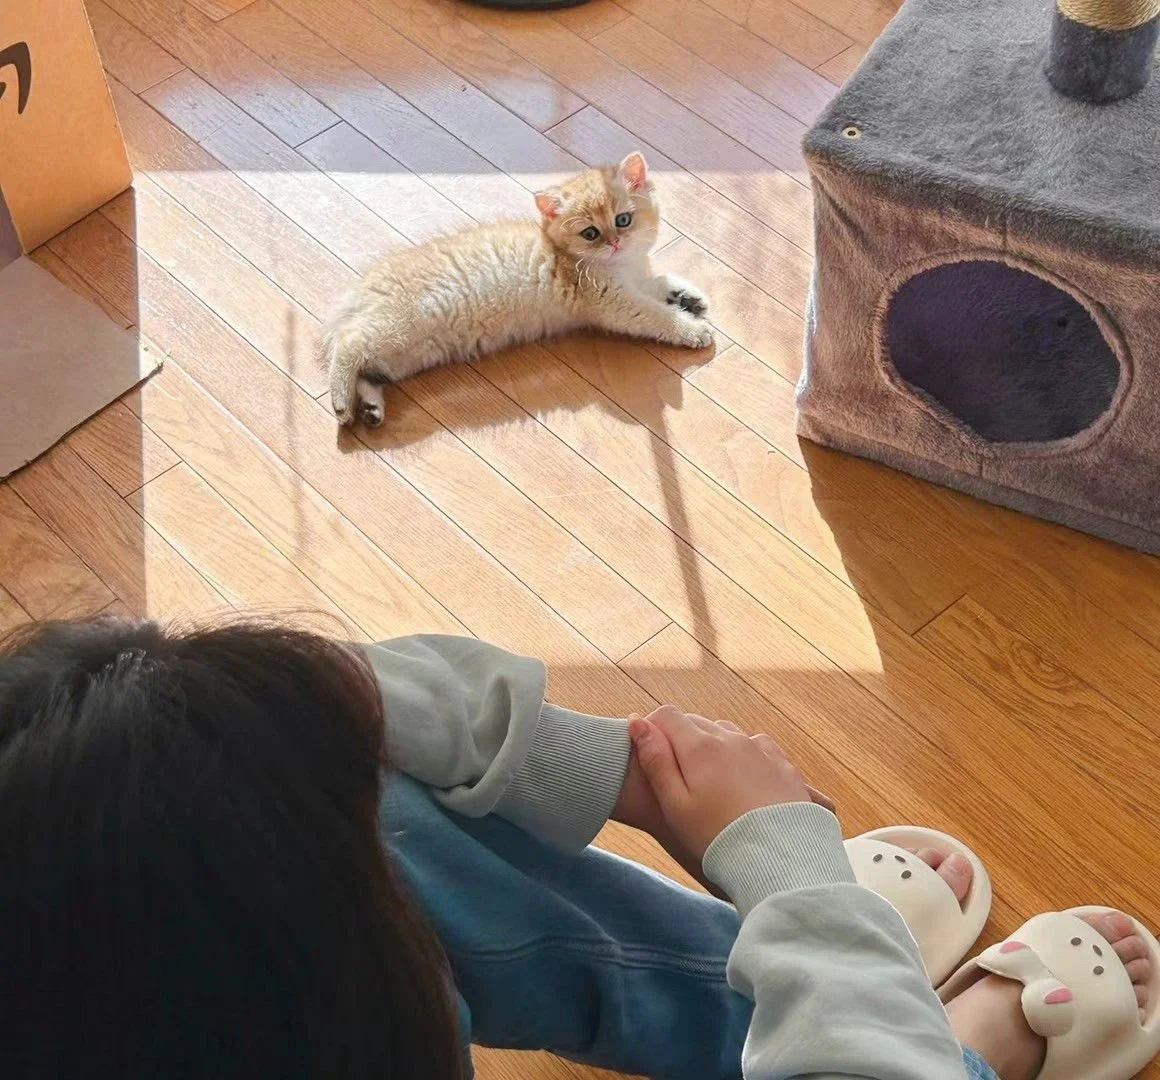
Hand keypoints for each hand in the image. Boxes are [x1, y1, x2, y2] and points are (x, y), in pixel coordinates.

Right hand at [629, 706, 829, 863]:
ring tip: (710, 781)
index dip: (652, 728)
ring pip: (726, 732)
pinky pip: (756, 745)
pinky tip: (743, 778)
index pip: (667, 715)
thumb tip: (637, 721)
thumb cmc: (718, 837)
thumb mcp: (675, 805)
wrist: (780, 858)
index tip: (650, 753)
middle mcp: (730, 738)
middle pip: (696, 722)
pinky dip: (743, 753)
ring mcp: (758, 748)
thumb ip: (656, 761)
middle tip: (677, 777)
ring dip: (712, 745)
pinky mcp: (781, 763)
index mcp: (699, 747)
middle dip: (680, 738)